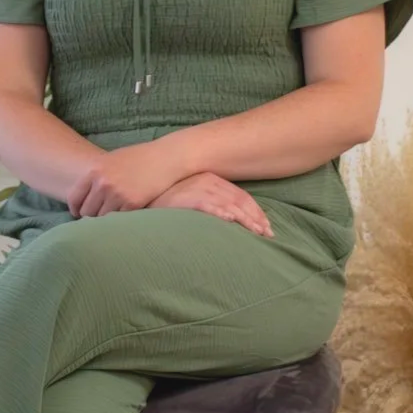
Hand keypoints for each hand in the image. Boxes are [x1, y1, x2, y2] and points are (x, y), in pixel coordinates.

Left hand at [67, 141, 184, 217]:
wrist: (165, 158)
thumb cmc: (139, 158)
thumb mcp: (112, 160)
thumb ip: (97, 176)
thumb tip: (84, 196)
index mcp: (95, 170)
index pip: (74, 198)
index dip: (76, 209)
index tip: (80, 213)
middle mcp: (103, 183)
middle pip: (87, 212)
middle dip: (91, 216)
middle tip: (99, 216)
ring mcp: (117, 194)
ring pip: (101, 219)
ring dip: (106, 220)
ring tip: (111, 218)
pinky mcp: (132, 204)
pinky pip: (118, 220)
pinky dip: (120, 220)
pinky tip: (125, 216)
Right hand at [149, 173, 273, 237]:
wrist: (144, 195)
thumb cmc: (170, 201)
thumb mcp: (194, 197)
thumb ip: (213, 203)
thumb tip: (234, 218)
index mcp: (211, 179)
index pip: (240, 195)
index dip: (256, 211)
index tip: (266, 227)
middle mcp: (207, 180)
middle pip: (238, 200)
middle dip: (255, 218)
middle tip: (267, 234)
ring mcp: (196, 188)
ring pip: (227, 203)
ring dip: (244, 218)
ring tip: (256, 232)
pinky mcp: (185, 197)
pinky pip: (206, 204)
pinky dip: (219, 212)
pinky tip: (230, 220)